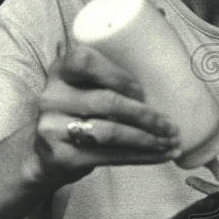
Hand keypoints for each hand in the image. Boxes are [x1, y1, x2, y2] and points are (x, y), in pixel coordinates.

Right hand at [27, 44, 181, 186]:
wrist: (47, 152)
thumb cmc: (79, 113)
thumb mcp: (84, 88)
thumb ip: (110, 81)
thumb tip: (165, 90)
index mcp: (61, 71)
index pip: (85, 60)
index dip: (120, 76)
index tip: (144, 92)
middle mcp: (52, 97)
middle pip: (107, 101)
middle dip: (146, 115)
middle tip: (171, 125)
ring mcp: (53, 128)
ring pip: (110, 132)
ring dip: (147, 139)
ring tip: (170, 141)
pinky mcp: (62, 156)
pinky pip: (108, 156)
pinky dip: (141, 157)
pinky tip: (161, 156)